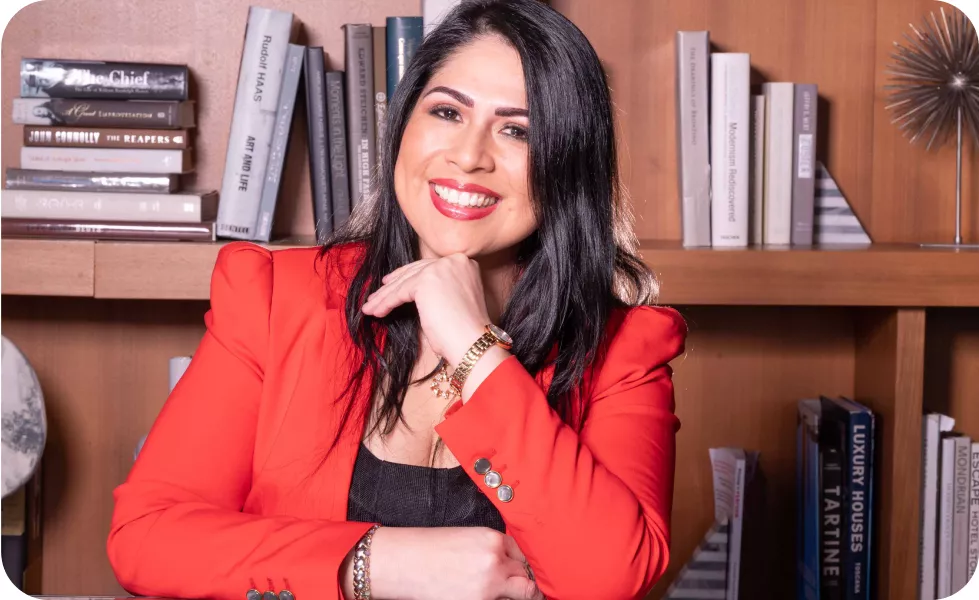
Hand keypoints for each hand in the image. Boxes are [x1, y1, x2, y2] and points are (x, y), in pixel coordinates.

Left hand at [360, 254, 490, 366]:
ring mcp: (440, 268)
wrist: (472, 342)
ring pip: (404, 283)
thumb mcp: (452, 300)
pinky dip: (385, 303)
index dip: (408, 275)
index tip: (392, 282)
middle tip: (377, 294)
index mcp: (464, 263)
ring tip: (371, 307)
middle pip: (414, 272)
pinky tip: (376, 312)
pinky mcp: (426, 280)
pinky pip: (399, 293)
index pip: (429, 267)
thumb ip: (438, 289)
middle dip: (393, 285)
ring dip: (384, 297)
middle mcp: (454, 261)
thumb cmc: (464, 331)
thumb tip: (412, 291)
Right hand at [366, 526, 541, 599]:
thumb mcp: (466, 538)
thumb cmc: (429, 548)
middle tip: (510, 585)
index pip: (520, 554)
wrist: (405, 562)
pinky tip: (478, 594)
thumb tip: (506, 564)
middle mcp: (496, 562)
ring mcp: (489, 586)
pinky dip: (494, 599)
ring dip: (511, 593)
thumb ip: (490, 549)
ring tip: (495, 591)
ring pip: (519, 593)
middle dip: (518, 580)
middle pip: (524, 576)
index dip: (517, 564)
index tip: (515, 571)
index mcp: (492, 539)